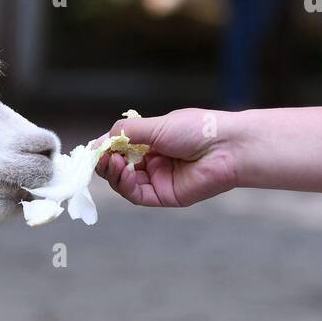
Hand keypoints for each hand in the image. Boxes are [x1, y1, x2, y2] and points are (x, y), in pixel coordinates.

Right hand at [95, 108, 238, 207]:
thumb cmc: (197, 130)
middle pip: (119, 167)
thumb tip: (97, 142)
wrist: (226, 147)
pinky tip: (123, 171)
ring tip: (113, 162)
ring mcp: (158, 180)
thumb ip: (125, 133)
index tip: (95, 148)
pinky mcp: (164, 196)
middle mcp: (154, 161)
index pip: (120, 148)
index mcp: (153, 142)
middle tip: (102, 157)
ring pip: (125, 183)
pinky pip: (137, 195)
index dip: (106, 149)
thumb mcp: (155, 125)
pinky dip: (125, 185)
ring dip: (113, 173)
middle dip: (107, 162)